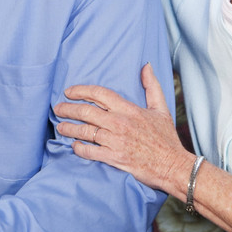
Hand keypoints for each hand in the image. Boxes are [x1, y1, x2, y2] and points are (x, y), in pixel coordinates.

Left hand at [54, 63, 189, 196]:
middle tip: (58, 108)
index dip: (81, 90)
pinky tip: (74, 146)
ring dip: (69, 128)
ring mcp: (116, 141)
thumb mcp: (161, 108)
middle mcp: (120, 123)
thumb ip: (152, 86)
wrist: (173, 165)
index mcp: (129, 109)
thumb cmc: (166, 138)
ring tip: (60, 127)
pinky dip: (79, 148)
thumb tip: (146, 66)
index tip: (69, 91)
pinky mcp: (114, 158)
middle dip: (68, 108)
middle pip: (87, 111)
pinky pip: (90, 152)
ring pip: (85, 131)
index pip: (99, 94)